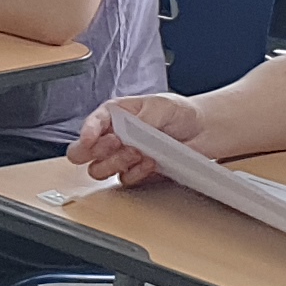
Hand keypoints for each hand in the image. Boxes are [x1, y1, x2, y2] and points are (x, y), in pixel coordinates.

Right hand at [71, 92, 199, 184]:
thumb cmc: (179, 113)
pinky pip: (124, 179)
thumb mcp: (160, 105)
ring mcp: (122, 157)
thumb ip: (140, 117)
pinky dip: (136, 173)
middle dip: (95, 151)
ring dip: (116, 163)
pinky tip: (150, 162)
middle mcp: (112, 136)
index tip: (91, 140)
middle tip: (116, 144)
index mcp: (113, 115)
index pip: (91, 124)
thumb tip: (125, 129)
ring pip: (99, 170)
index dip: (87, 132)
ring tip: (137, 152)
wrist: (203, 132)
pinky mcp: (135, 173)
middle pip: (82, 152)